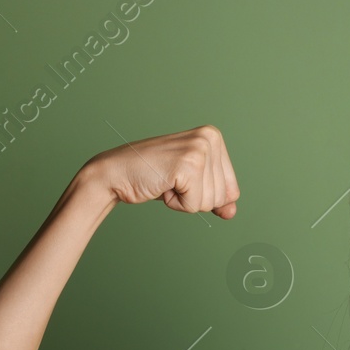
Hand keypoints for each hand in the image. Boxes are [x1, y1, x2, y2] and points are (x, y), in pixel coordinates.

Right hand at [84, 125, 239, 216]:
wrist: (117, 173)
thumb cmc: (153, 176)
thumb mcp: (191, 184)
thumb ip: (215, 197)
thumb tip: (232, 212)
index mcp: (214, 137)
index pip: (232, 189)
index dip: (205, 194)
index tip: (182, 178)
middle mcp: (210, 138)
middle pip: (222, 197)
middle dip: (195, 198)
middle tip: (171, 179)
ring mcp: (200, 150)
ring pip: (210, 202)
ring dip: (185, 200)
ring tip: (166, 180)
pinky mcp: (188, 165)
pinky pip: (194, 205)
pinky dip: (176, 204)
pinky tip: (163, 184)